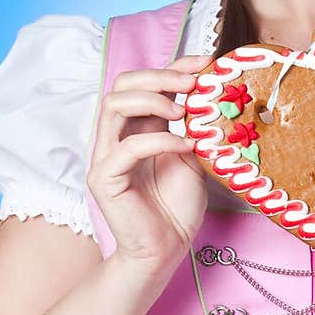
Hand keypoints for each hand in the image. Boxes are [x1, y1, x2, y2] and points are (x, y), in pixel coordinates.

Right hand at [86, 53, 213, 277]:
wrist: (165, 251)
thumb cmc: (177, 208)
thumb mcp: (193, 157)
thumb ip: (193, 127)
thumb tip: (211, 92)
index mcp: (137, 128)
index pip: (144, 83)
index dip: (174, 66)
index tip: (206, 63)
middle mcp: (116, 137)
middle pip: (122, 84)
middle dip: (160, 76)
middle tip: (193, 82)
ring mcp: (105, 156)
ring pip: (113, 105)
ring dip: (152, 99)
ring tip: (183, 111)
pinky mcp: (103, 179)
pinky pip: (125, 147)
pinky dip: (158, 140)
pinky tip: (185, 145)